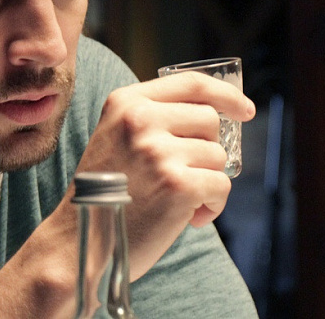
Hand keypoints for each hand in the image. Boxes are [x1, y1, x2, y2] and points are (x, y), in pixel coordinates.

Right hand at [72, 71, 255, 279]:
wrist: (80, 241)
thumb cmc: (106, 193)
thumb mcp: (117, 137)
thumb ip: (154, 118)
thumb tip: (217, 115)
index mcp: (126, 102)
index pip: (191, 84)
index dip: (225, 94)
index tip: (244, 110)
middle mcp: (140, 120)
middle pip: (209, 120)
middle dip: (208, 149)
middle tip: (187, 174)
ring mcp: (159, 151)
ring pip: (217, 156)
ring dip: (208, 181)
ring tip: (179, 200)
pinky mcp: (177, 185)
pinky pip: (220, 185)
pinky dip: (212, 205)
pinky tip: (188, 217)